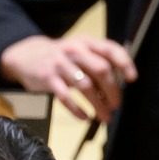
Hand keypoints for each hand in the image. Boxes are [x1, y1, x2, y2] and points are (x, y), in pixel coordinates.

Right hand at [0, 33, 136, 123]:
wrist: (26, 55)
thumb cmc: (60, 57)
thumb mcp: (79, 52)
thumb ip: (95, 64)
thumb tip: (115, 87)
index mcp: (87, 43)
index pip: (110, 50)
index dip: (124, 64)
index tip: (132, 79)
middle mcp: (75, 50)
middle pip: (100, 70)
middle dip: (112, 90)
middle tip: (116, 105)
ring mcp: (60, 64)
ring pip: (84, 85)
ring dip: (97, 103)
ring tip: (104, 116)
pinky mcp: (48, 78)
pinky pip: (64, 96)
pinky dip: (76, 108)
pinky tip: (83, 117)